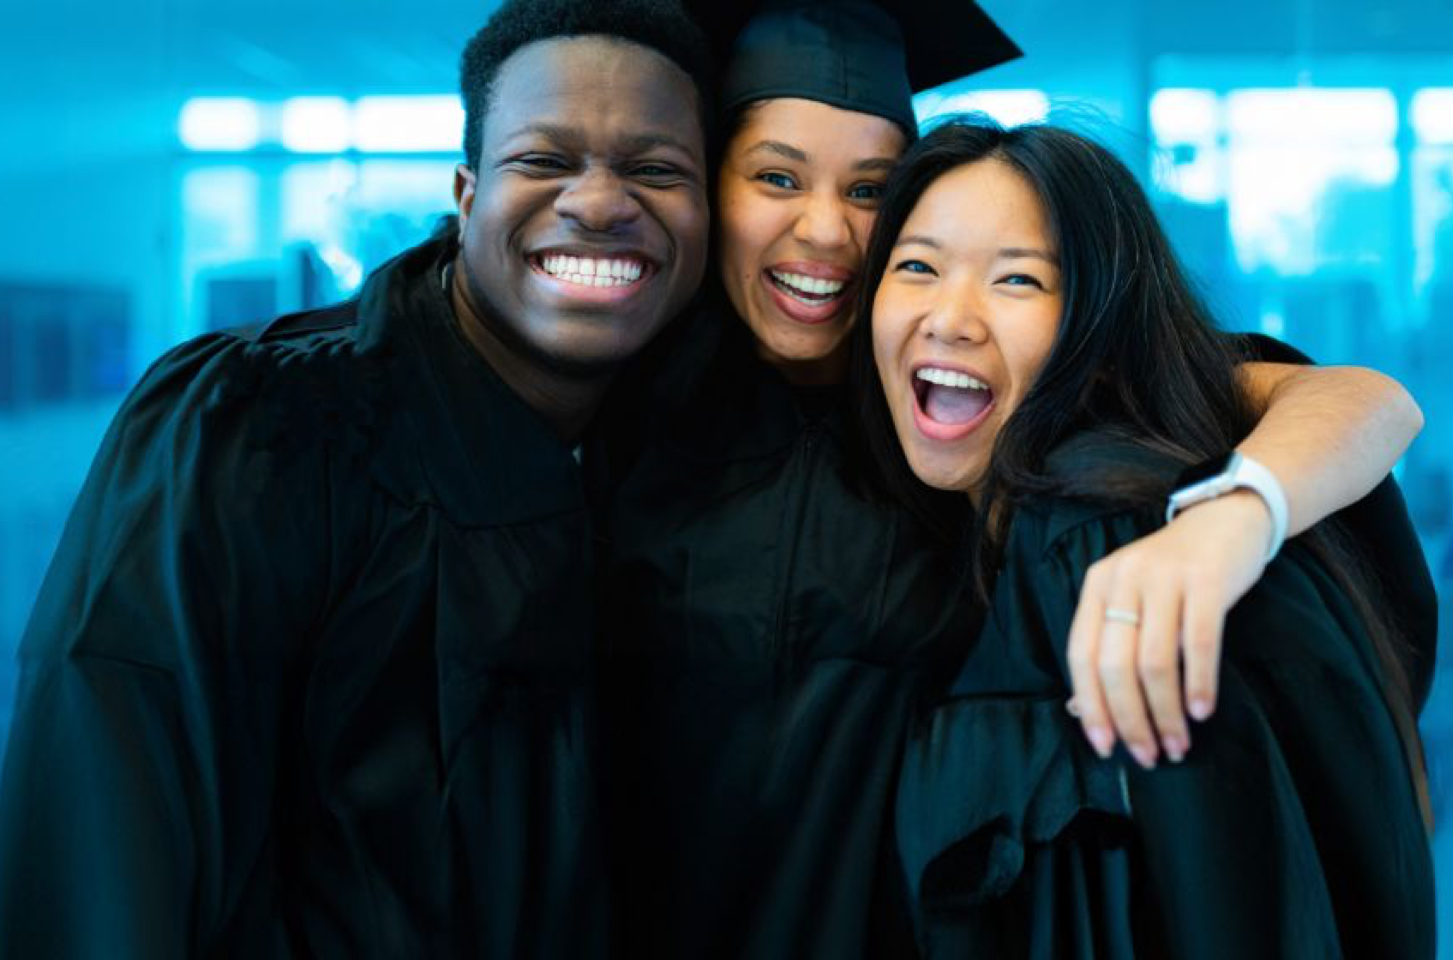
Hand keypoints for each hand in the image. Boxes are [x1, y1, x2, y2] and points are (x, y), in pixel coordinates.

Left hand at [1065, 491, 1271, 767]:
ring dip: (1166, 712)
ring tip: (1178, 744)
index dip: (1090, 706)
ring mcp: (1165, 577)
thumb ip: (1109, 647)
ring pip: (1156, 661)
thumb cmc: (1174, 574)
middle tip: (1148, 755)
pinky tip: (1201, 712)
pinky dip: (1199, 683)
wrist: (1225, 519)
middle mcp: (1124, 579)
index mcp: (1097, 585)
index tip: (1105, 747)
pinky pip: (1199, 642)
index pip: (1081, 655)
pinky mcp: (1207, 580)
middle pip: (1116, 665)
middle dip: (1130, 719)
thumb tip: (1079, 712)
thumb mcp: (1132, 599)